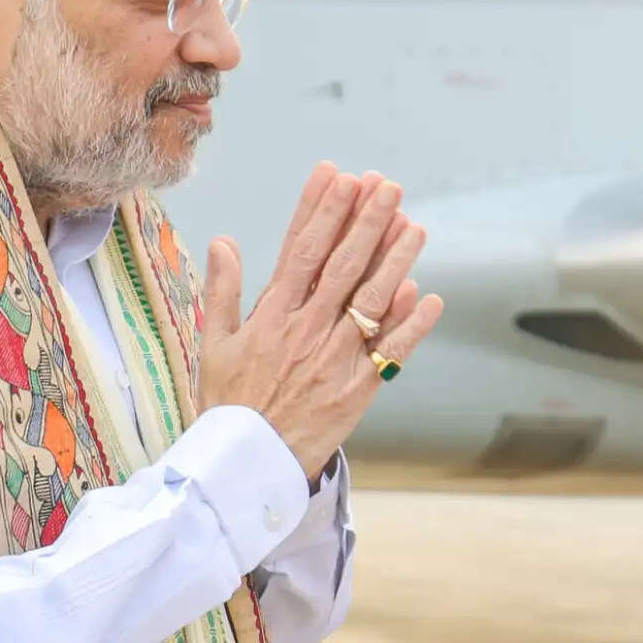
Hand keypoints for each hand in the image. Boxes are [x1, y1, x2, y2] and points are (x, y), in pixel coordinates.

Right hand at [199, 165, 445, 477]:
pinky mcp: (356, 390)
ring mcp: (333, 360)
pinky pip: (390, 354)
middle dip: (365, 222)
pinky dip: (410, 326)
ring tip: (414, 225)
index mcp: (270, 317)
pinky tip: (428, 296)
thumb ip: (222, 291)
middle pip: (341, 266)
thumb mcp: (213, 345)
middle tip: (385, 185)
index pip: (300, 251)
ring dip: (395, 261)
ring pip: (370, 301)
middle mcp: (304, 332)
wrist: (246, 466)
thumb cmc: (228, 405)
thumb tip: (223, 241)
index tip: (337, 176)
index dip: (320, 211)